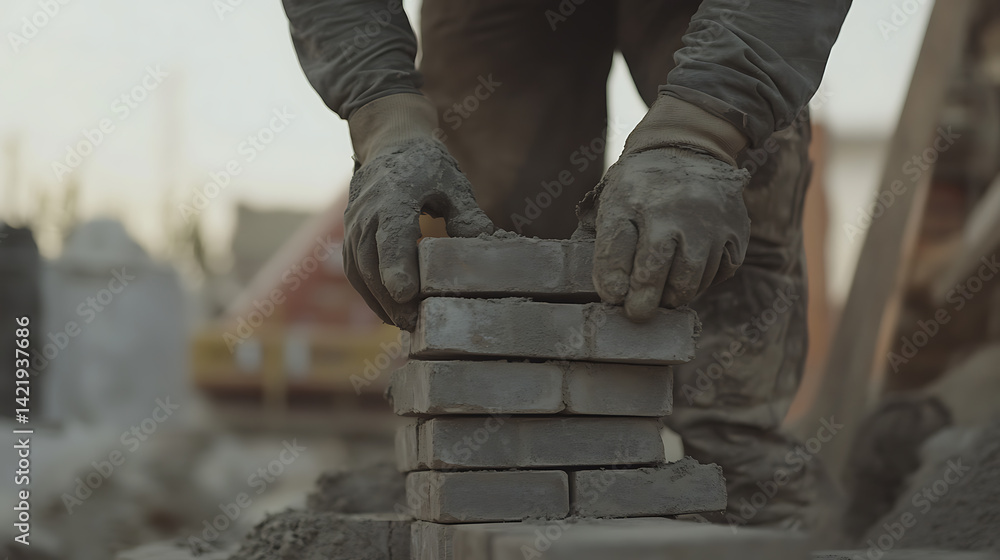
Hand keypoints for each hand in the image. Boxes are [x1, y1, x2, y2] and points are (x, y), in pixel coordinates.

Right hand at [343, 138, 493, 329]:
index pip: (391, 235)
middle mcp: (366, 213)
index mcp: (393, 196)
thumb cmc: (427, 167)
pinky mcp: (350, 239)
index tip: (405, 293)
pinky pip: (355, 272)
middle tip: (416, 324)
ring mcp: (353, 227)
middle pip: (372, 261)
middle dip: (391, 297)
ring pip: (360, 271)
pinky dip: (371, 295)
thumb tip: (486, 248)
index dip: (397, 265)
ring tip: (407, 325)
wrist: (389, 145)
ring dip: (381, 301)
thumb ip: (467, 216)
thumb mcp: (453, 184)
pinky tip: (392, 314)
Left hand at [590, 147, 749, 320]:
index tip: (621, 303)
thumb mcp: (615, 207)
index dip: (625, 291)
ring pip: (696, 280)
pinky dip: (707, 278)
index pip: (633, 262)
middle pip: (668, 278)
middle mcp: (683, 215)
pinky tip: (691, 268)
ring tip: (665, 289)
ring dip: (679, 292)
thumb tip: (614, 295)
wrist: (687, 148)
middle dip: (652, 300)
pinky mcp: (738, 228)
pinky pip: (724, 270)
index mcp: (645, 208)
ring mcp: (714, 222)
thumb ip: (610, 250)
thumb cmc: (642, 187)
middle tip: (642, 309)